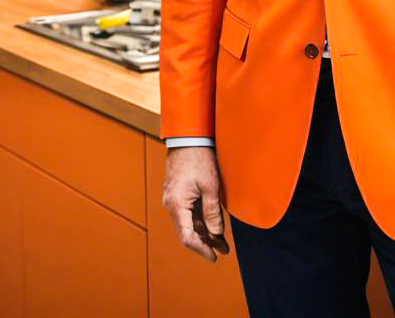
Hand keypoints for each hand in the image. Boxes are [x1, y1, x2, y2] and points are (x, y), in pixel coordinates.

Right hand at [162, 146, 229, 261]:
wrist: (188, 137)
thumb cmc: (199, 159)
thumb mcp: (210, 186)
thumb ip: (212, 212)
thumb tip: (216, 234)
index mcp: (177, 205)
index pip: (187, 237)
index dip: (201, 249)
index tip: (214, 256)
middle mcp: (171, 205)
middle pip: (187, 231)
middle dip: (206, 242)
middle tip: (223, 249)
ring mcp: (173, 199)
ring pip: (188, 222)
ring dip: (204, 231)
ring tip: (222, 240)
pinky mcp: (177, 193)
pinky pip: (188, 212)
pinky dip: (199, 220)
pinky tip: (212, 223)